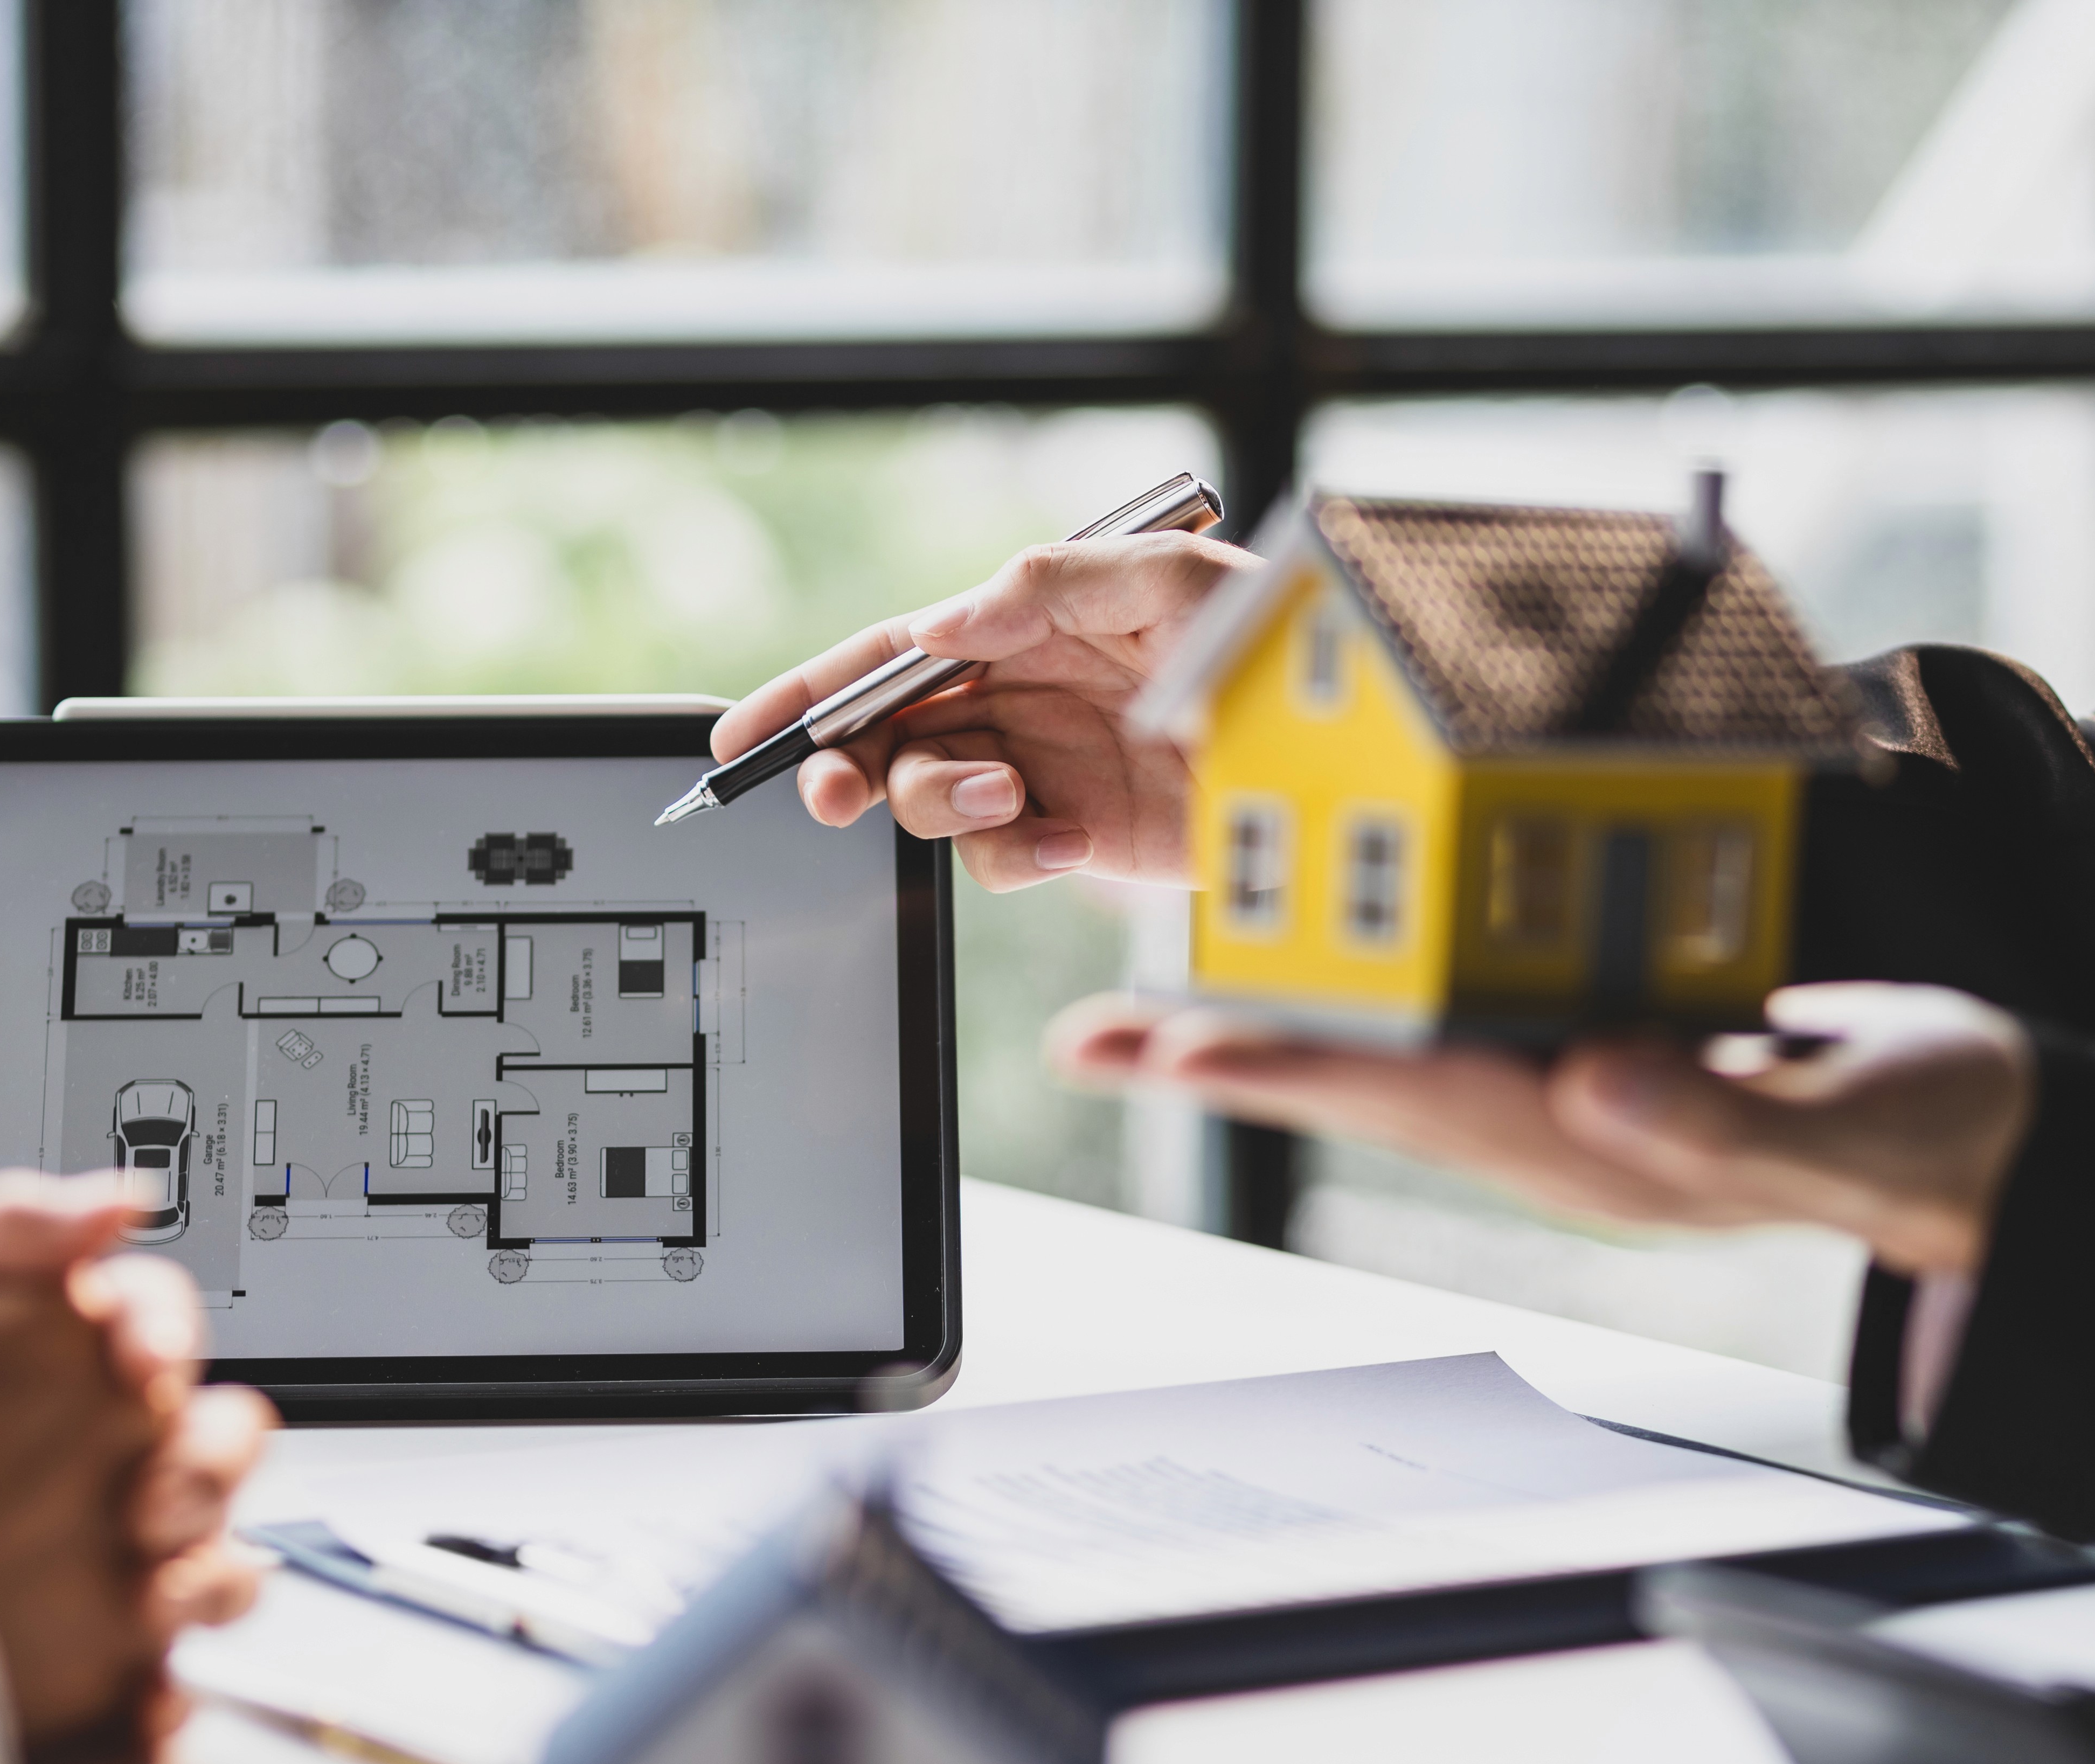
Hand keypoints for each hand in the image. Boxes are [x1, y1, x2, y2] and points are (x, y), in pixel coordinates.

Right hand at [708, 530, 1259, 890]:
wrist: (1354, 755)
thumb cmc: (1276, 640)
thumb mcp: (1173, 578)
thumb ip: (1050, 584)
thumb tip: (940, 625)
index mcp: (1028, 624)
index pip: (892, 652)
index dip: (809, 690)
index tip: (740, 735)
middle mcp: (1024, 694)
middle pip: (887, 732)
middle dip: (845, 765)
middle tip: (834, 792)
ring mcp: (1048, 767)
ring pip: (931, 798)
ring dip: (940, 803)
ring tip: (1006, 796)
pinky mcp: (1083, 835)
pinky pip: (1000, 855)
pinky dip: (1012, 853)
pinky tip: (1065, 841)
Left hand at [1050, 983, 2037, 1276]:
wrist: (1969, 1143)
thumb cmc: (1919, 1136)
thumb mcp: (1847, 1121)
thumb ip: (1723, 1111)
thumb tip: (1592, 1083)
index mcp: (1603, 1144)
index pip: (1416, 1098)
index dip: (1291, 1068)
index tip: (1177, 1053)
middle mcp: (1560, 1123)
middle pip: (1363, 1084)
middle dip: (1225, 1061)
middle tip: (1093, 1045)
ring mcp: (1570, 1093)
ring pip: (1391, 1057)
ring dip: (1273, 1031)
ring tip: (1147, 1024)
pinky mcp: (1597, 1050)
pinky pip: (1455, 1023)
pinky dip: (1368, 996)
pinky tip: (1308, 972)